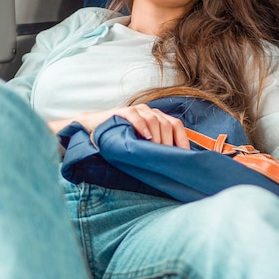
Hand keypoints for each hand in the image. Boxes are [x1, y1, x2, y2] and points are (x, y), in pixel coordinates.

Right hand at [51, 104, 189, 148]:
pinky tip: (146, 138)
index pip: (176, 125)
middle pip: (167, 123)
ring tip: (157, 150)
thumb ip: (153, 150)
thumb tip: (170, 166)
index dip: (182, 140)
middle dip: (169, 142)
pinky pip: (136, 116)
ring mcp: (136, 111)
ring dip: (158, 136)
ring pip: (154, 119)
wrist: (92, 130)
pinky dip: (143, 126)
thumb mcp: (140, 145)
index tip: (185, 157)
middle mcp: (149, 112)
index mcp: (157, 119)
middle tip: (167, 158)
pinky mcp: (122, 112)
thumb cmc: (119, 141)